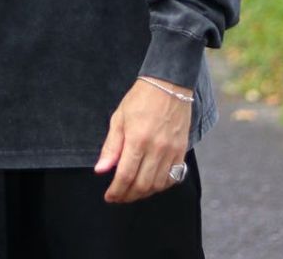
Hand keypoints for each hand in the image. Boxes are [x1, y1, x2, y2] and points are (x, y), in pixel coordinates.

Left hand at [93, 76, 191, 203]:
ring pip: (158, 185)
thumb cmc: (140, 99)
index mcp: (137, 139)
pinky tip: (151, 183)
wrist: (168, 84)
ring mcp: (171, 151)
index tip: (109, 197)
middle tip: (119, 197)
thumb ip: (111, 147)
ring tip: (133, 191)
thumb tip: (101, 170)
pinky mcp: (182, 150)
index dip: (116, 191)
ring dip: (144, 193)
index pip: (125, 176)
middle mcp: (156, 148)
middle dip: (128, 196)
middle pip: (142, 185)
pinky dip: (161, 185)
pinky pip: (173, 177)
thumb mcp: (119, 118)